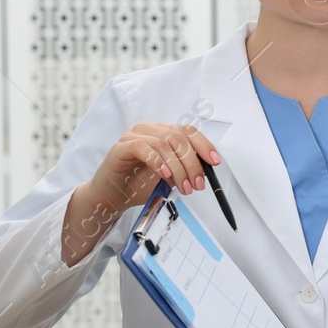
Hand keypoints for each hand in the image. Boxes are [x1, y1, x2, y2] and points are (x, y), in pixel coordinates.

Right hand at [61, 123, 220, 265]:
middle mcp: (149, 130)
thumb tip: (204, 172)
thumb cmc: (140, 185)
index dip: (204, 145)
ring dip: (177, 167)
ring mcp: (133, 137)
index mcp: (163, 133)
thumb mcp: (170, 177)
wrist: (113, 197)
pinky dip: (157, 161)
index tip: (215, 161)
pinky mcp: (120, 147)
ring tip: (182, 186)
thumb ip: (184, 169)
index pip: (188, 131)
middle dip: (192, 163)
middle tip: (197, 184)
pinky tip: (164, 175)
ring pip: (163, 143)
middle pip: (178, 138)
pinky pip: (142, 148)